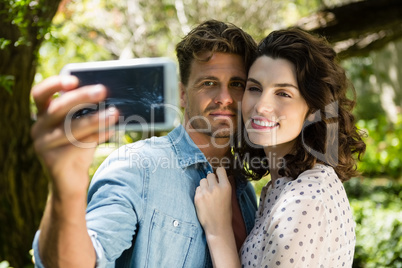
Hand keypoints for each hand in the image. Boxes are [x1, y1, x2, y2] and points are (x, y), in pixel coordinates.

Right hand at [31, 75, 118, 196]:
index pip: (39, 94)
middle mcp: (39, 128)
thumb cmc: (77, 149)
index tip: (73, 79)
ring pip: (71, 128)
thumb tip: (109, 96)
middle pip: (58, 108)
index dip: (54, 84)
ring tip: (114, 113)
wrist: (70, 183)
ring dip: (95, 118)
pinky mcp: (54, 161)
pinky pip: (78, 145)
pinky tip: (111, 130)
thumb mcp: (79, 128)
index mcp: (43, 115)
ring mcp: (43, 145)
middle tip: (103, 90)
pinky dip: (97, 135)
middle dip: (82, 97)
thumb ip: (84, 113)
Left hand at [194, 167, 231, 235]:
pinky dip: (200, 192)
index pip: (220, 170)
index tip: (218, 176)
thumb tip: (220, 175)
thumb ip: (224, 185)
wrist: (218, 226)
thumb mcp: (229, 196)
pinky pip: (197, 188)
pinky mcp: (197, 197)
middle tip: (212, 188)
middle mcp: (215, 188)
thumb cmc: (225, 212)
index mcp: (226, 186)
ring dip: (204, 185)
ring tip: (208, 195)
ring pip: (202, 180)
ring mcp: (206, 192)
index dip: (218, 173)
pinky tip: (204, 200)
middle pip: (210, 175)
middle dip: (211, 180)